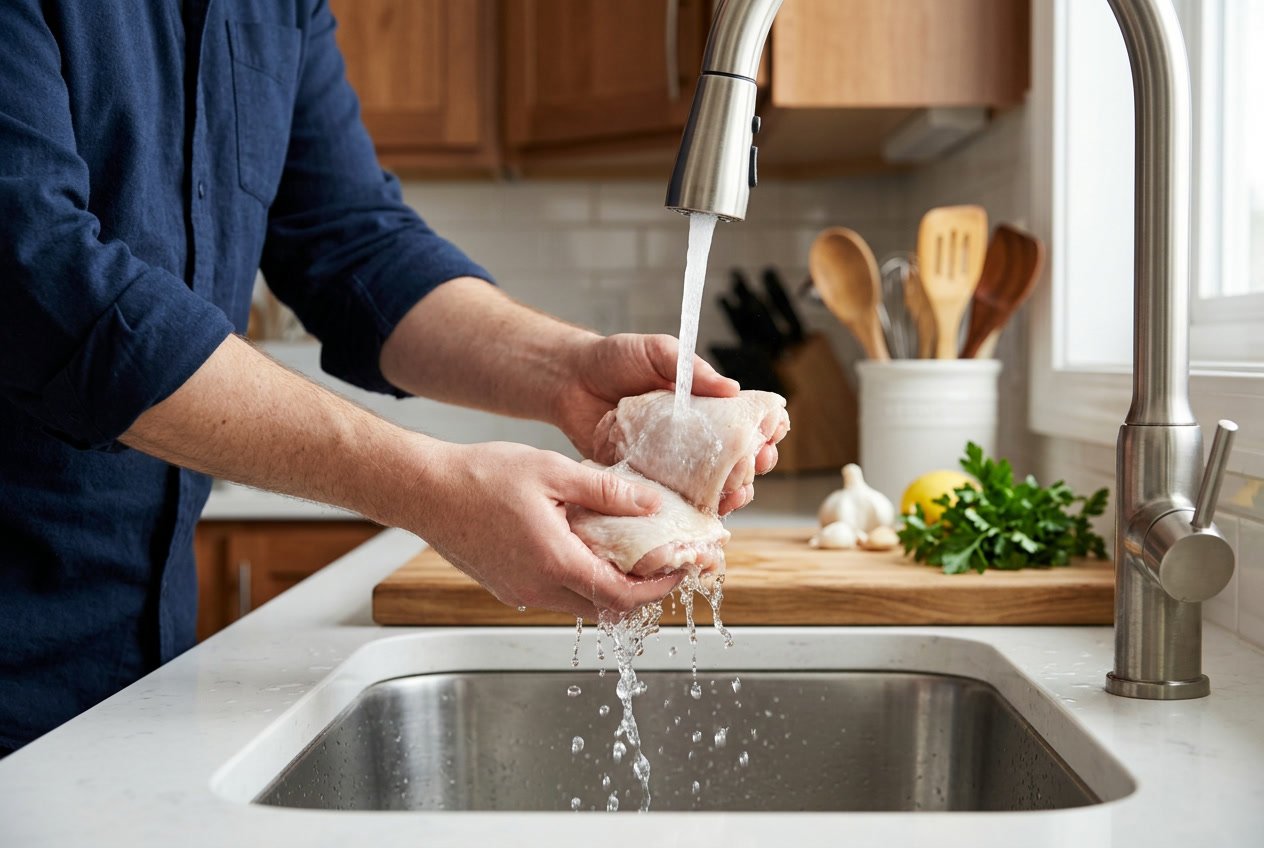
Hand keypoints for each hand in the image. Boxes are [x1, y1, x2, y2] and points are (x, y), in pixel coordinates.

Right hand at [415, 441, 683, 617]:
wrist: (425, 491)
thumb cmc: (479, 477)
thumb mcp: (552, 472)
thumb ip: (606, 491)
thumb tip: (651, 504)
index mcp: (555, 563)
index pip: (621, 597)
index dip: (658, 589)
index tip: (680, 570)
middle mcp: (538, 589)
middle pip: (605, 608)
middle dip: (641, 592)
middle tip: (664, 564)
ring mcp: (520, 592)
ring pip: (580, 603)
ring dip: (609, 586)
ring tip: (631, 553)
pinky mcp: (507, 587)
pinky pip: (555, 594)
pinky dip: (581, 580)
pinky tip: (588, 548)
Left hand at [553, 333, 779, 512]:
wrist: (568, 380)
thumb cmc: (613, 359)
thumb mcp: (656, 352)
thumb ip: (690, 368)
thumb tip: (732, 388)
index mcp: (702, 406)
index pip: (744, 422)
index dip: (764, 431)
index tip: (772, 434)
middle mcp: (691, 439)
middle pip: (736, 459)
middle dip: (755, 466)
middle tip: (757, 464)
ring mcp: (669, 463)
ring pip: (710, 486)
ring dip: (731, 494)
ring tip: (737, 495)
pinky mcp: (644, 480)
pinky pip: (671, 502)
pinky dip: (689, 512)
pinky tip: (702, 515)